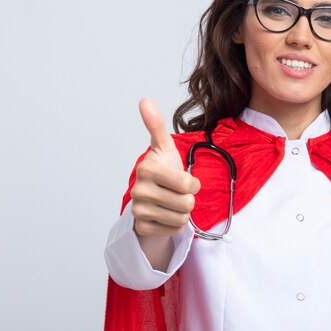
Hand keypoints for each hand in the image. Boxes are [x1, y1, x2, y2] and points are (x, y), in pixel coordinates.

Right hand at [131, 98, 200, 237]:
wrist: (152, 197)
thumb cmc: (163, 170)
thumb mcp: (164, 147)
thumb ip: (156, 125)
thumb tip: (145, 100)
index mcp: (146, 169)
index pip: (186, 184)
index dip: (192, 184)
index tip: (185, 179)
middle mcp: (139, 191)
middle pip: (186, 203)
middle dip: (188, 199)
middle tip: (178, 193)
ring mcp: (138, 212)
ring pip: (181, 219)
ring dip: (183, 212)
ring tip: (173, 202)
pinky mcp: (142, 228)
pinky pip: (173, 230)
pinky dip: (175, 224)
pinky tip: (166, 215)